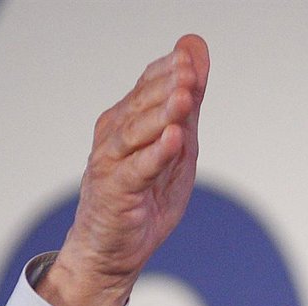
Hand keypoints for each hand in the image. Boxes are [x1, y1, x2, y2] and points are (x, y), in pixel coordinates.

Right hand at [38, 34, 209, 305]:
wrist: (113, 250)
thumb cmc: (144, 198)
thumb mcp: (178, 148)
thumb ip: (188, 105)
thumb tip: (196, 53)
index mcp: (127, 121)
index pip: (148, 87)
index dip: (169, 71)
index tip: (191, 57)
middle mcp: (114, 135)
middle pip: (142, 104)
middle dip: (167, 86)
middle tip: (189, 71)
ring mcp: (112, 162)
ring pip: (138, 131)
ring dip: (162, 114)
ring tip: (184, 98)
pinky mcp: (115, 190)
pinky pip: (138, 168)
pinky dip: (156, 153)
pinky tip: (174, 139)